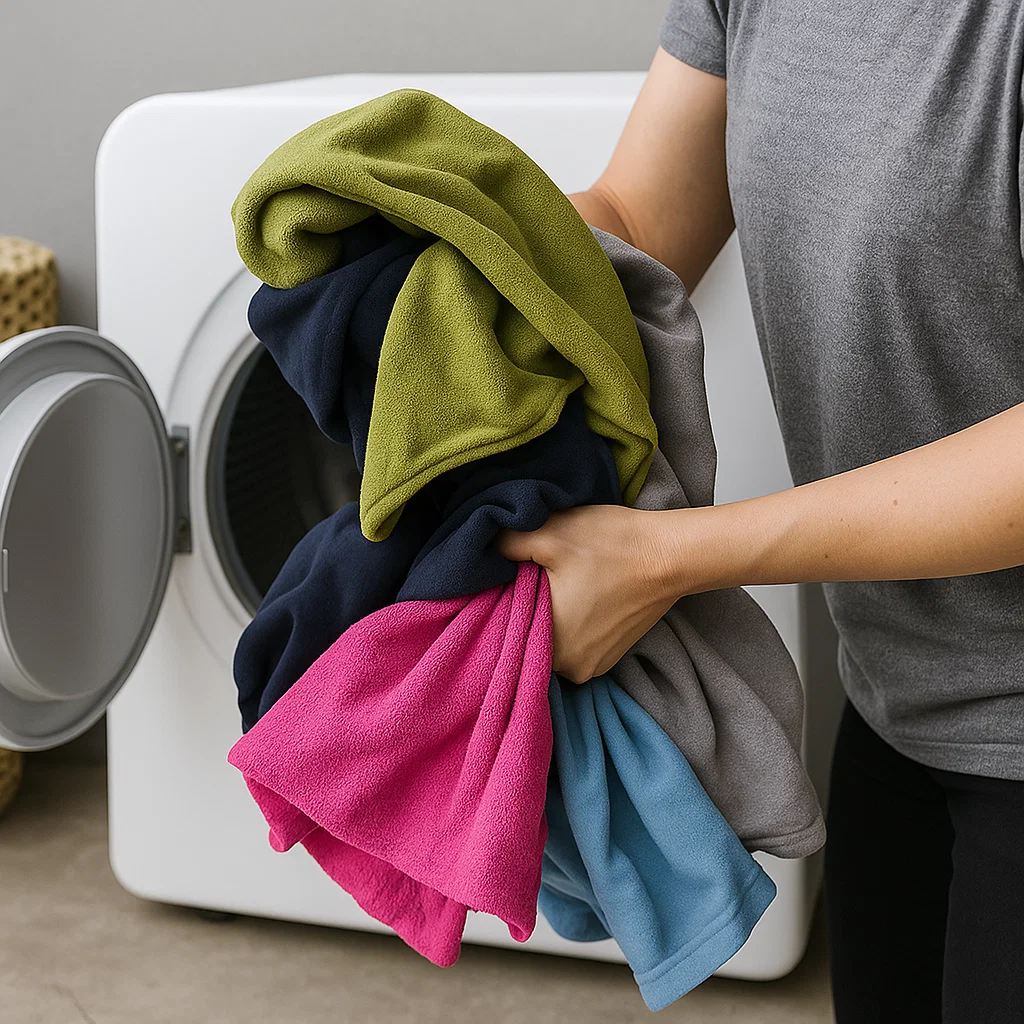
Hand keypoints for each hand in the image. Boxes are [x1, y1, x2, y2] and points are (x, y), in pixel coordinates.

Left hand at [497, 505, 706, 682]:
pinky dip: (570, 625)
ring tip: (557, 585)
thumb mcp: (550, 532)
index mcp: (549, 643)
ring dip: (549, 617)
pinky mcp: (607, 659)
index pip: (505, 629)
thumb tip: (483, 549)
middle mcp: (569, 667)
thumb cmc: (613, 544)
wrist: (670, 555)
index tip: (505, 579)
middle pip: (528, 638)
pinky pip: (573, 645)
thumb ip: (507, 543)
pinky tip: (576, 598)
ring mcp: (591, 667)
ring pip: (551, 642)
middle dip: (525, 609)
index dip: (501, 601)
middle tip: (531, 576)